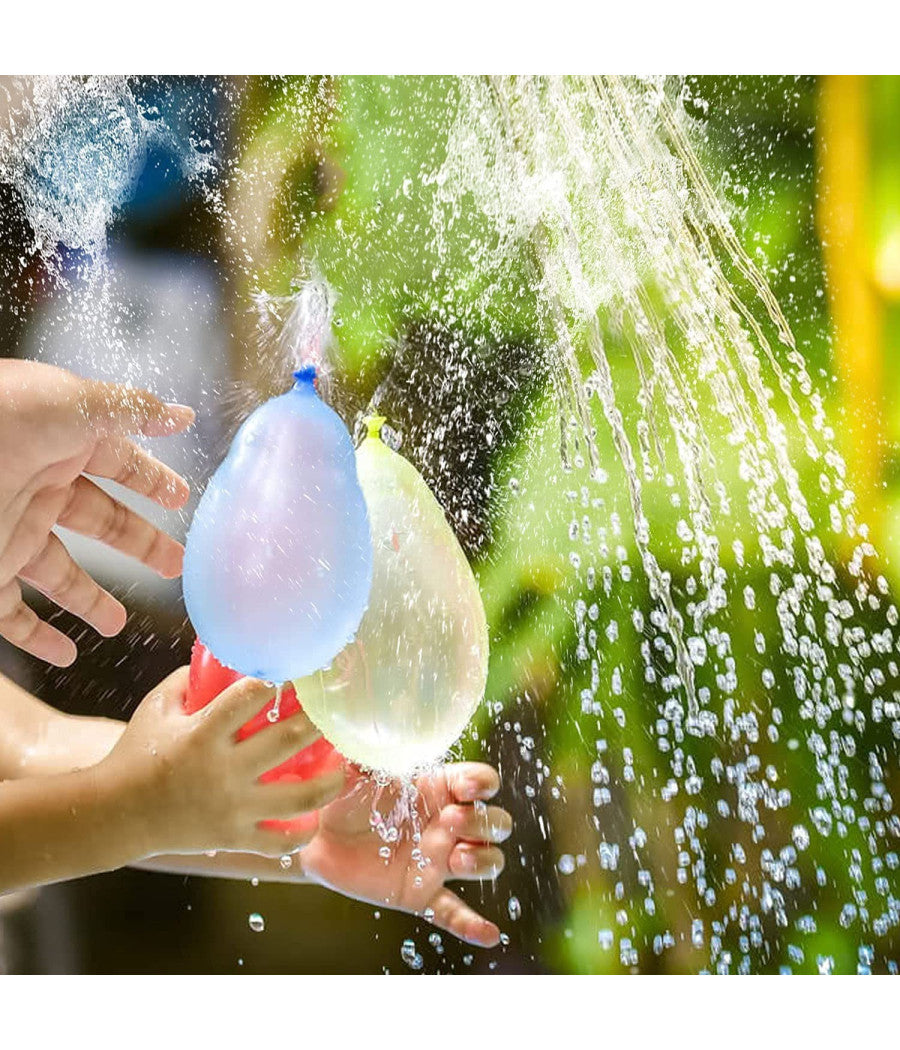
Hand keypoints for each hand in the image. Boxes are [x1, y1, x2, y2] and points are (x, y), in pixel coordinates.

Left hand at [0, 358, 194, 665]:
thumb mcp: (71, 403)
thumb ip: (130, 410)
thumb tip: (181, 414)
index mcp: (61, 442)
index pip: (120, 463)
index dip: (154, 480)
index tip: (182, 498)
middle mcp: (37, 487)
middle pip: (102, 522)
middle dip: (141, 544)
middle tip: (175, 565)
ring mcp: (9, 532)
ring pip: (59, 575)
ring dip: (90, 601)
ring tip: (115, 623)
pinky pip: (12, 613)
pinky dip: (38, 637)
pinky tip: (65, 653)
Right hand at [98, 667, 346, 857]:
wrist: (115, 815)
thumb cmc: (135, 754)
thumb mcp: (156, 708)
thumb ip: (188, 680)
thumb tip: (222, 660)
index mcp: (203, 733)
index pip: (251, 695)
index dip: (277, 679)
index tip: (296, 673)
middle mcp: (224, 770)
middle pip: (289, 738)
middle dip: (318, 720)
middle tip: (332, 709)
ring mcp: (233, 807)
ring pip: (299, 795)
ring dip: (330, 779)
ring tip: (341, 764)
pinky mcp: (234, 836)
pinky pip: (279, 841)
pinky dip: (303, 832)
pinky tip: (316, 816)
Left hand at [300, 762, 511, 947]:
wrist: (313, 834)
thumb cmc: (339, 791)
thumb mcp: (355, 766)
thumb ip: (369, 747)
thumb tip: (365, 715)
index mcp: (438, 787)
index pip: (482, 782)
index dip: (483, 783)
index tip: (466, 787)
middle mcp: (447, 823)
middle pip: (496, 822)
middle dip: (485, 821)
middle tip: (452, 820)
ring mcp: (438, 860)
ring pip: (487, 861)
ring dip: (483, 860)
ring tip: (454, 858)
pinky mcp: (421, 893)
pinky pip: (454, 913)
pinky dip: (472, 925)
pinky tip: (489, 934)